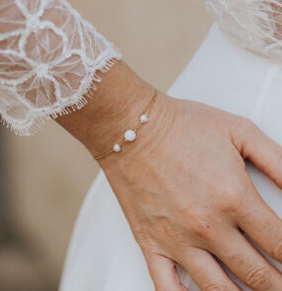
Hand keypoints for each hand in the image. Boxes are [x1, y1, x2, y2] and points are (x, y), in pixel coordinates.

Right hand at [100, 92, 281, 290]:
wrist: (132, 128)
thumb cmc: (180, 125)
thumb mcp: (239, 132)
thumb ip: (278, 162)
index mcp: (234, 198)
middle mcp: (207, 226)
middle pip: (258, 274)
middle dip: (278, 284)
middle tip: (281, 283)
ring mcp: (176, 239)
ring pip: (220, 290)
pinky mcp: (150, 241)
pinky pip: (167, 288)